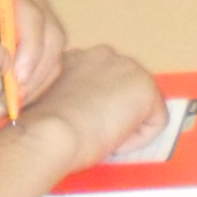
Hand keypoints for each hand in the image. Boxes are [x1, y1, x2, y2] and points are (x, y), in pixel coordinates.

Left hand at [0, 0, 71, 121]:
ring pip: (54, 56)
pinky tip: (6, 104)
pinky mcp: (48, 46)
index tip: (18, 79)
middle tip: (7, 103)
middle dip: (31, 74)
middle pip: (51, 35)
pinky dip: (33, 92)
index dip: (30, 45)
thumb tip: (4, 60)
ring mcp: (42, 23)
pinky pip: (52, 70)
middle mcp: (28, 1)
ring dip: (30, 88)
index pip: (29, 13)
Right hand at [15, 46, 168, 173]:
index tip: (80, 125)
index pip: (101, 82)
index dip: (94, 107)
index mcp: (79, 57)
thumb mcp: (54, 101)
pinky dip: (137, 139)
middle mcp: (107, 55)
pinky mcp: (147, 89)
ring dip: (126, 123)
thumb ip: (71, 95)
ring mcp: (130, 69)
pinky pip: (154, 122)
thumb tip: (81, 111)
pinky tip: (114, 142)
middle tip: (94, 134)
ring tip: (100, 137)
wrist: (50, 132)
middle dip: (115, 111)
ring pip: (141, 105)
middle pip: (125, 90)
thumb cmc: (42, 127)